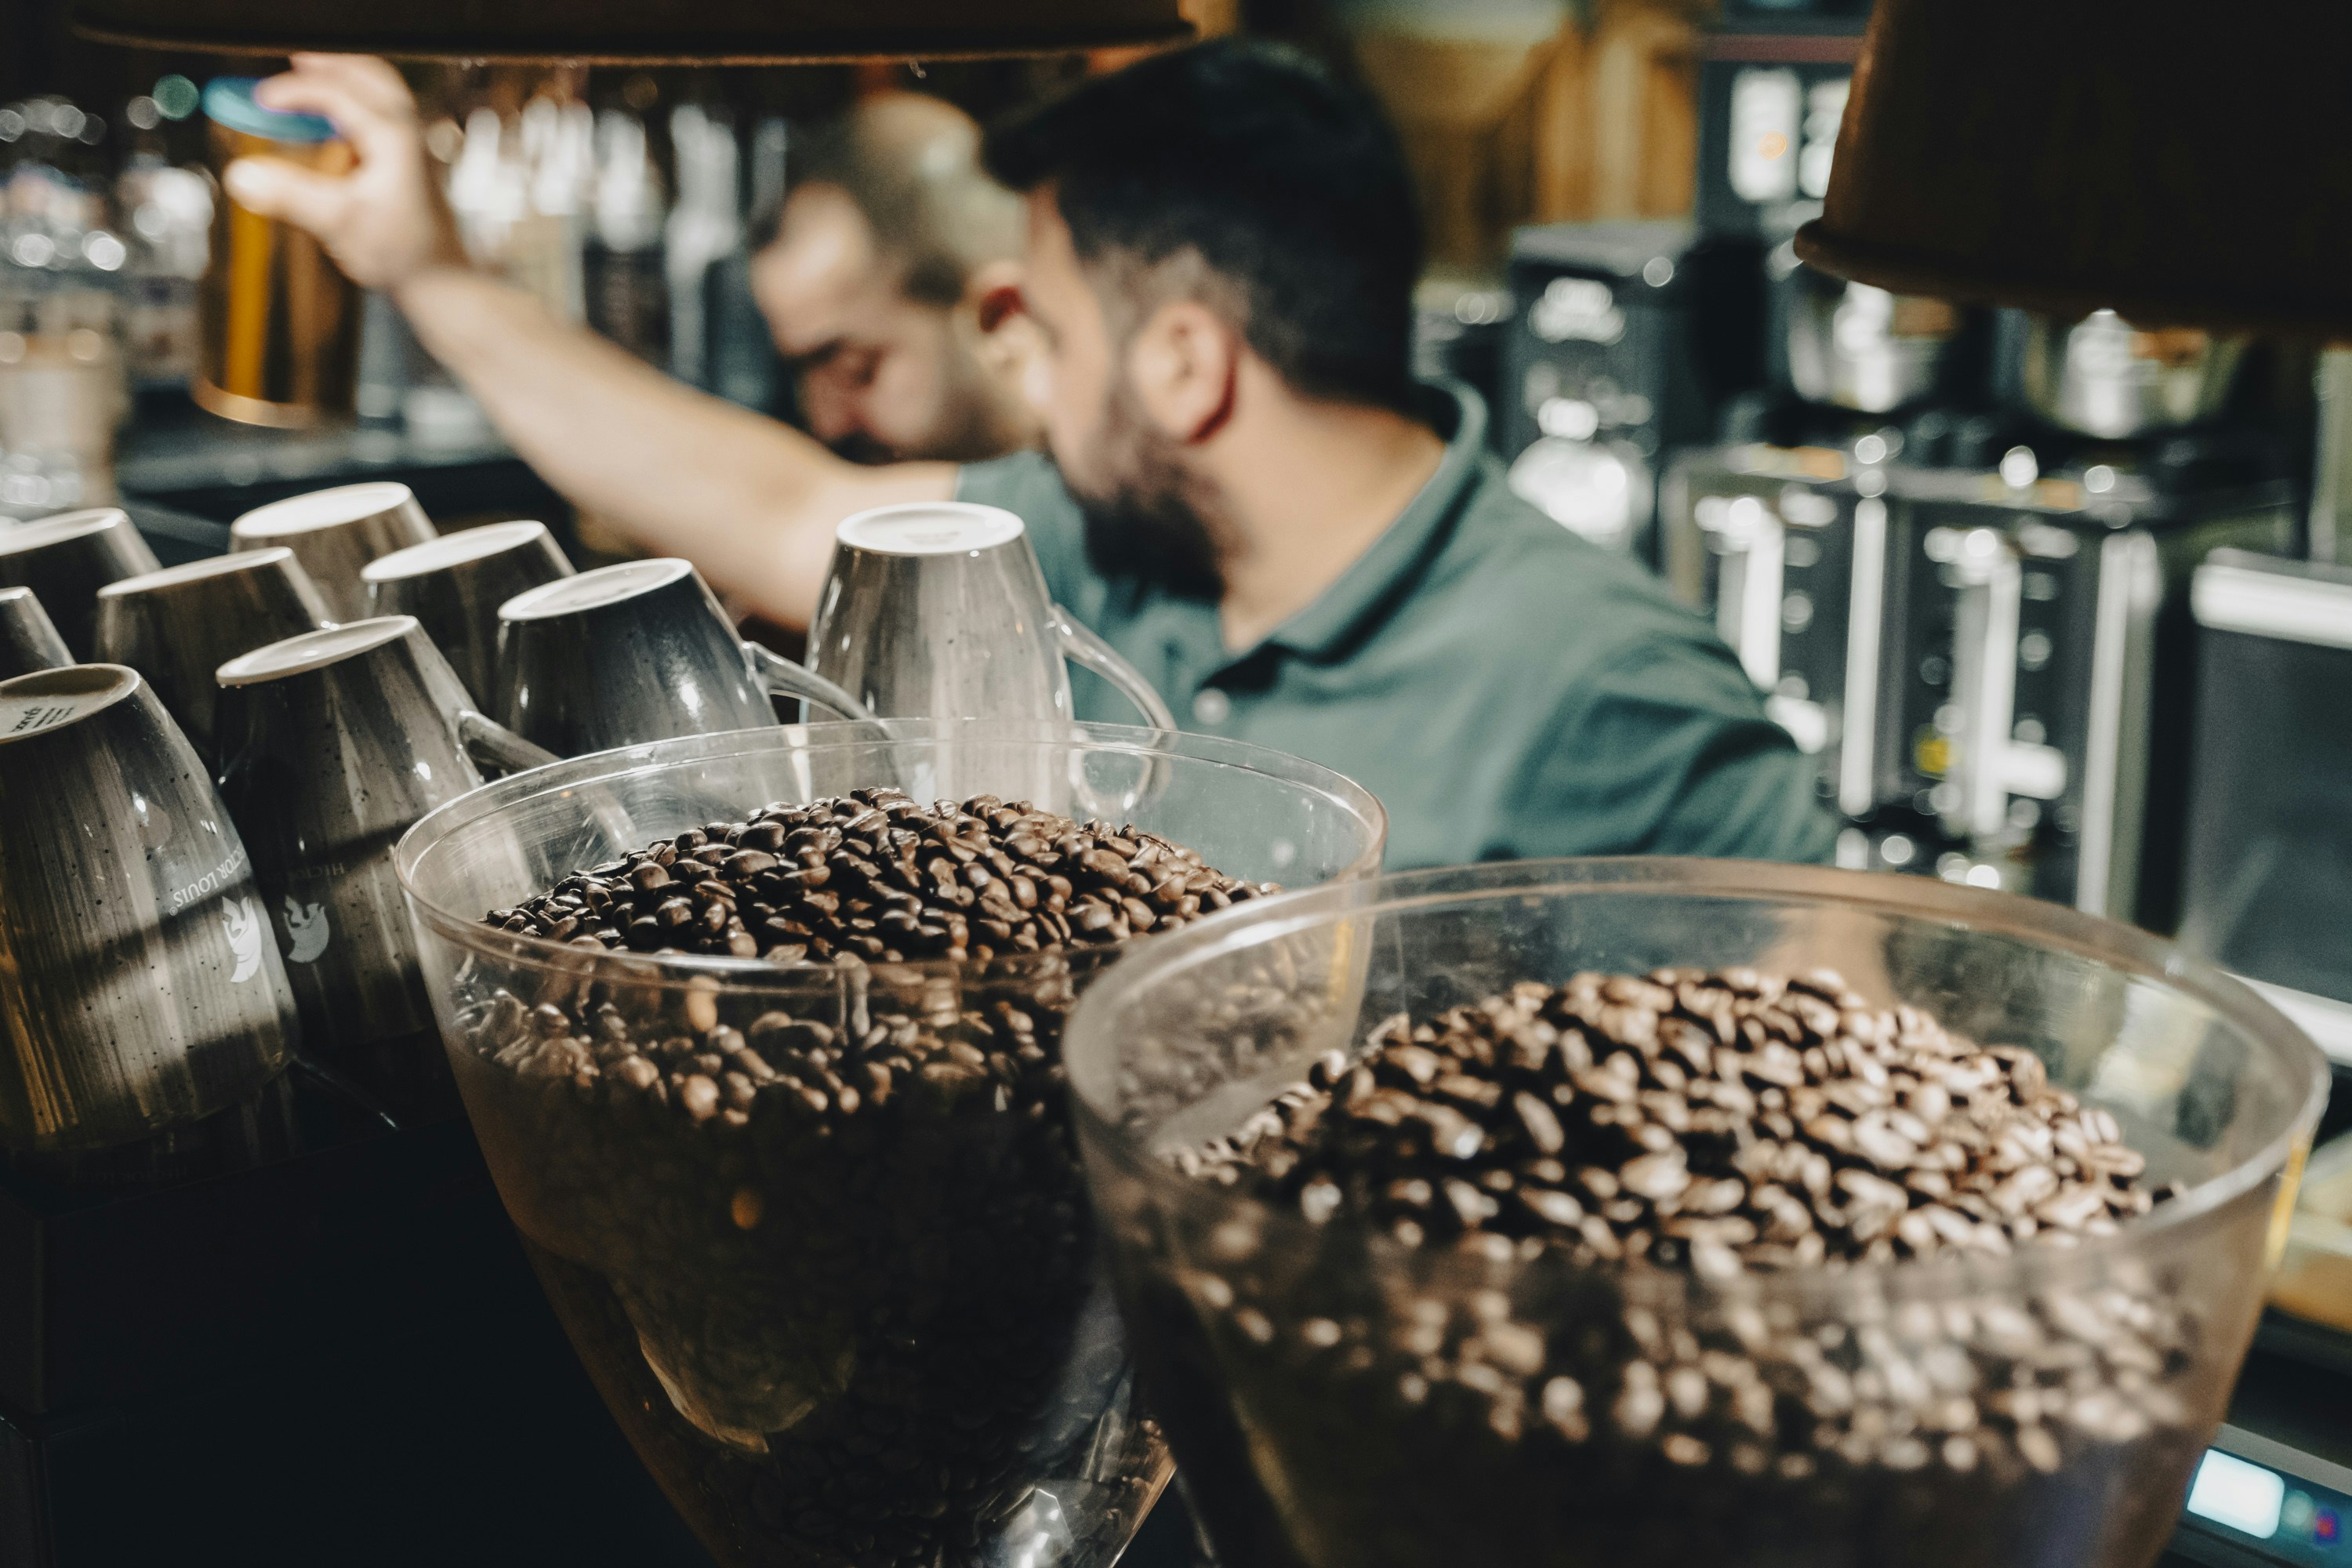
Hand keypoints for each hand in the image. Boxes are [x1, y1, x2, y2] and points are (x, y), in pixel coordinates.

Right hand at [221, 54, 466, 292]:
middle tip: (291, 64)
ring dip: (343, 80)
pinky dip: (355, 104)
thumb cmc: (401, 253)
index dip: (293, 90)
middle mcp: (408, 131)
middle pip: (366, 75)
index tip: (260, 99)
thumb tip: (240, 175)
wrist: (442, 280)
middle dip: (327, 66)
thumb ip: (288, 195)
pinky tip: (332, 121)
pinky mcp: (411, 161)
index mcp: (393, 136)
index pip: (336, 92)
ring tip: (308, 81)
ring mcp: (414, 144)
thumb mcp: (338, 222)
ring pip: (379, 91)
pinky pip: (383, 114)